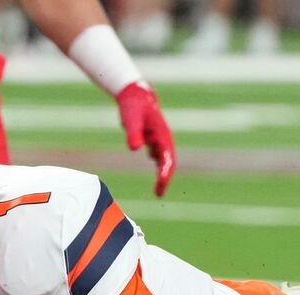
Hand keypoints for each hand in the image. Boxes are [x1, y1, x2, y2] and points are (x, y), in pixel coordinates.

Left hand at [116, 82, 175, 197]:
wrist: (135, 95)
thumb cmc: (133, 107)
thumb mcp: (131, 120)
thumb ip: (133, 134)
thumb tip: (134, 148)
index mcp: (162, 136)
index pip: (167, 159)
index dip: (165, 174)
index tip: (160, 185)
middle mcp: (163, 139)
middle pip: (168, 162)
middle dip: (165, 179)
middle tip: (159, 194)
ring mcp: (159, 139)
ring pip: (164, 160)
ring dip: (163, 174)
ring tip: (158, 190)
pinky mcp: (153, 139)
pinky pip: (159, 155)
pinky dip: (159, 165)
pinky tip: (156, 169)